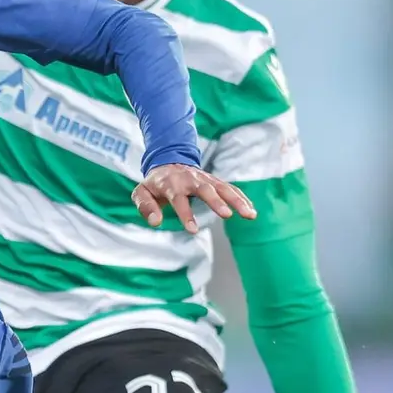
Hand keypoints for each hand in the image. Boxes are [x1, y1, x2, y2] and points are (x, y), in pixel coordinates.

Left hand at [132, 164, 255, 234]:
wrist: (168, 162)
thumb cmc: (154, 184)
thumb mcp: (141, 193)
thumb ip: (145, 207)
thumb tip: (156, 222)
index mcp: (171, 184)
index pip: (179, 199)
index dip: (186, 214)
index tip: (193, 230)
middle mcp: (190, 179)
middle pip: (205, 190)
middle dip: (216, 202)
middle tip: (227, 215)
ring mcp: (205, 179)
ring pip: (223, 188)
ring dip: (237, 200)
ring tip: (250, 215)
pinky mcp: (214, 181)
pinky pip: (230, 188)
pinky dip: (241, 198)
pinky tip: (251, 211)